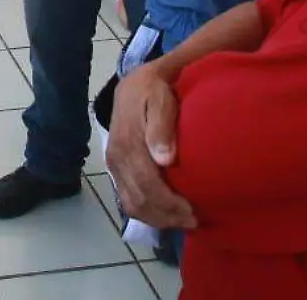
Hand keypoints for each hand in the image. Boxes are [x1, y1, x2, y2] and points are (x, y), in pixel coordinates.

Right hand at [106, 66, 196, 230]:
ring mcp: (113, 165)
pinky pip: (126, 200)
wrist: (131, 85)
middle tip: (193, 220)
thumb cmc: (153, 90)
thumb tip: (165, 160)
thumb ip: (162, 126)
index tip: (193, 211)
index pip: (147, 184)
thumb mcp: (161, 98)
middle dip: (167, 216)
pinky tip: (165, 215)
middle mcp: (117, 158)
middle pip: (140, 199)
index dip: (169, 203)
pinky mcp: (114, 169)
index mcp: (128, 143)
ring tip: (181, 221)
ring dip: (157, 218)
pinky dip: (146, 213)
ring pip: (132, 204)